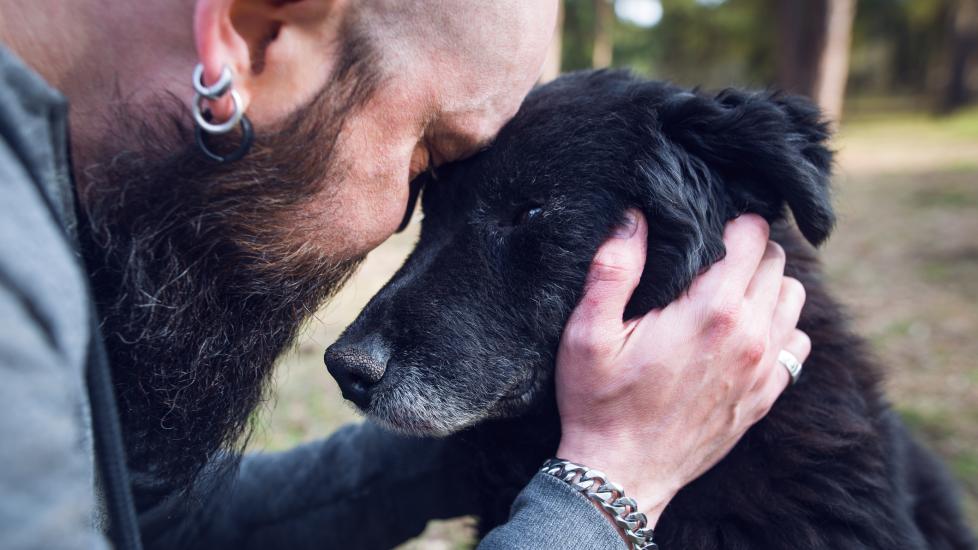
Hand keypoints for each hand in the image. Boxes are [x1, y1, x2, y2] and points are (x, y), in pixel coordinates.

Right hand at [555, 211, 809, 526]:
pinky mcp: (766, 397)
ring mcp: (764, 369)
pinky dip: (779, 328)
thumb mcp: (588, 333)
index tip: (704, 227)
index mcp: (711, 311)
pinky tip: (743, 333)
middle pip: (777, 262)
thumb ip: (613, 268)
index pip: (752, 236)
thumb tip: (634, 215)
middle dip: (748, 250)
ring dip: (766, 286)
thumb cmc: (600, 402)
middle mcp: (751, 336)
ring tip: (727, 291)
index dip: (730, 222)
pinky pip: (798, 344)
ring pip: (793, 298)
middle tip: (710, 257)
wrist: (622, 474)